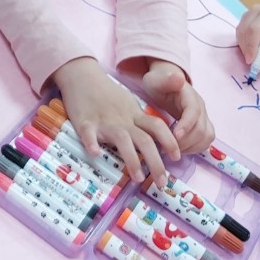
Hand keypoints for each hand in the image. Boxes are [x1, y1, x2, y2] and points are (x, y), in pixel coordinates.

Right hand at [55, 57, 177, 181]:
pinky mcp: (85, 122)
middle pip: (145, 141)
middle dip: (156, 163)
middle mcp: (123, 120)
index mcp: (133, 115)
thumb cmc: (105, 92)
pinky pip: (88, 133)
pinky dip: (91, 143)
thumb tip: (154, 139)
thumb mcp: (127, 103)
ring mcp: (104, 121)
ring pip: (123, 141)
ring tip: (138, 178)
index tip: (177, 157)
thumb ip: (138, 120)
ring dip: (132, 160)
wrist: (82, 76)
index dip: (170, 142)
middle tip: (162, 183)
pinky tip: (95, 153)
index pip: (157, 127)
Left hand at [140, 60, 214, 152]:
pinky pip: (205, 142)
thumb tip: (179, 78)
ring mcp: (203, 118)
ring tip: (172, 150)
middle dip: (184, 141)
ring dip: (190, 147)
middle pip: (201, 129)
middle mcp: (200, 107)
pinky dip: (194, 149)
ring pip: (206, 138)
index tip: (174, 136)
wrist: (165, 83)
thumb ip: (165, 79)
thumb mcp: (156, 80)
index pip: (194, 112)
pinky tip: (179, 149)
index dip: (186, 125)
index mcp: (190, 96)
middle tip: (166, 148)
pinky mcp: (203, 127)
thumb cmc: (158, 83)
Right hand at [235, 4, 259, 71]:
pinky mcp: (246, 21)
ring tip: (253, 57)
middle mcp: (256, 11)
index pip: (254, 29)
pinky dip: (244, 44)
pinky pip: (240, 34)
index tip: (251, 61)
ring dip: (244, 47)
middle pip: (244, 30)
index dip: (251, 46)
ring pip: (240, 32)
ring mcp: (249, 15)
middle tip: (251, 62)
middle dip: (246, 48)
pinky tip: (251, 51)